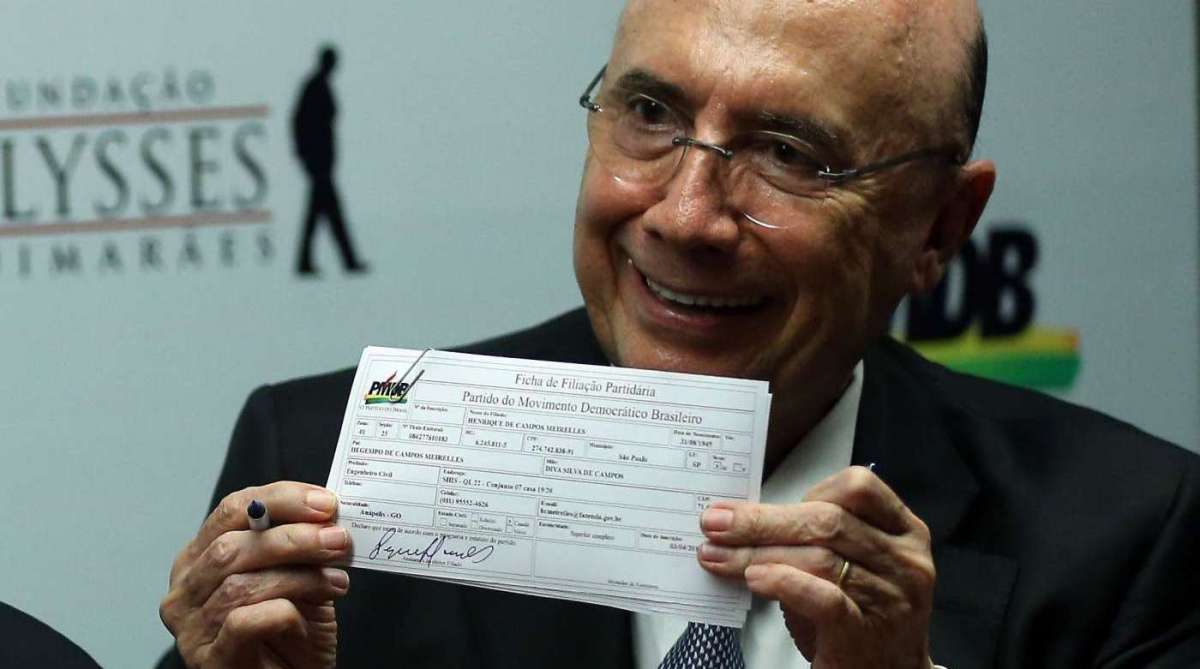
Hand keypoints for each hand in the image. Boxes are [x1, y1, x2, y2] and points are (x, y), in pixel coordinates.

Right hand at [159, 482, 352, 667]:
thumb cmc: (290, 635)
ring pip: (238, 584)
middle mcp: (186, 589)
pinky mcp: (209, 660)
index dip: (281, 500)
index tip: (325, 503)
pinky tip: (305, 619)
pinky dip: (282, 613)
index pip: (232, 510)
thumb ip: (302, 547)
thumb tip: (328, 515)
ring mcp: (192, 627)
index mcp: (200, 557)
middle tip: (337, 539)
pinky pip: (242, 621)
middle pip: (231, 545)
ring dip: (298, 576)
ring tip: (336, 581)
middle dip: (292, 538)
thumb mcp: (298, 579)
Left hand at [697, 466, 934, 668]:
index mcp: (904, 532)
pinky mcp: (864, 634)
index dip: (808, 489)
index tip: (764, 503)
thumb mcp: (854, 565)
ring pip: (818, 557)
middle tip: (717, 523)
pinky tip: (755, 579)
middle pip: (828, 521)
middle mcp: (903, 561)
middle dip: (763, 520)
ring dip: (757, 552)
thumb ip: (818, 538)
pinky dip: (784, 582)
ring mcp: (889, 598)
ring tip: (718, 556)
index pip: (858, 488)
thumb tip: (747, 518)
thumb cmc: (864, 617)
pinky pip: (823, 598)